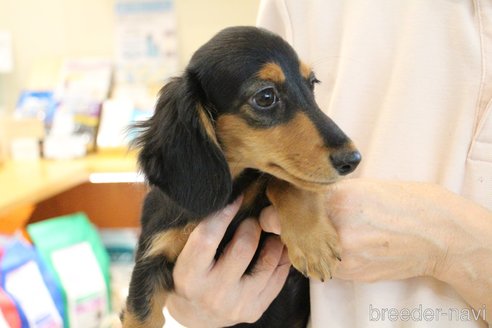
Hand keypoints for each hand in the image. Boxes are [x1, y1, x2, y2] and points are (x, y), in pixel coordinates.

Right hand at [166, 197, 290, 327]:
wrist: (195, 314)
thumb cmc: (191, 275)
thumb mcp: (186, 255)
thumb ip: (204, 232)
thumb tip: (232, 198)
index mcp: (189, 276)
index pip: (207, 238)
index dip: (224, 213)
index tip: (236, 198)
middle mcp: (212, 293)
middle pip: (243, 248)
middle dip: (252, 226)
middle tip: (253, 220)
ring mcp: (236, 305)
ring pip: (267, 263)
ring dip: (272, 241)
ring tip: (268, 233)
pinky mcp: (254, 311)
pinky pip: (278, 278)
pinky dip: (281, 259)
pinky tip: (277, 248)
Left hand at [260, 179, 460, 280]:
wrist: (436, 234)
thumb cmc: (402, 202)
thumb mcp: (361, 186)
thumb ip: (327, 192)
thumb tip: (299, 193)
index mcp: (337, 199)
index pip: (287, 204)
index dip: (278, 203)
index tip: (278, 201)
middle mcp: (335, 228)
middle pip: (289, 231)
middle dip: (288, 225)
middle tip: (295, 218)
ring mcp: (342, 254)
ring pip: (303, 252)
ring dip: (304, 244)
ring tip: (319, 233)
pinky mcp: (350, 273)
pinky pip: (322, 266)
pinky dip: (322, 257)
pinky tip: (336, 246)